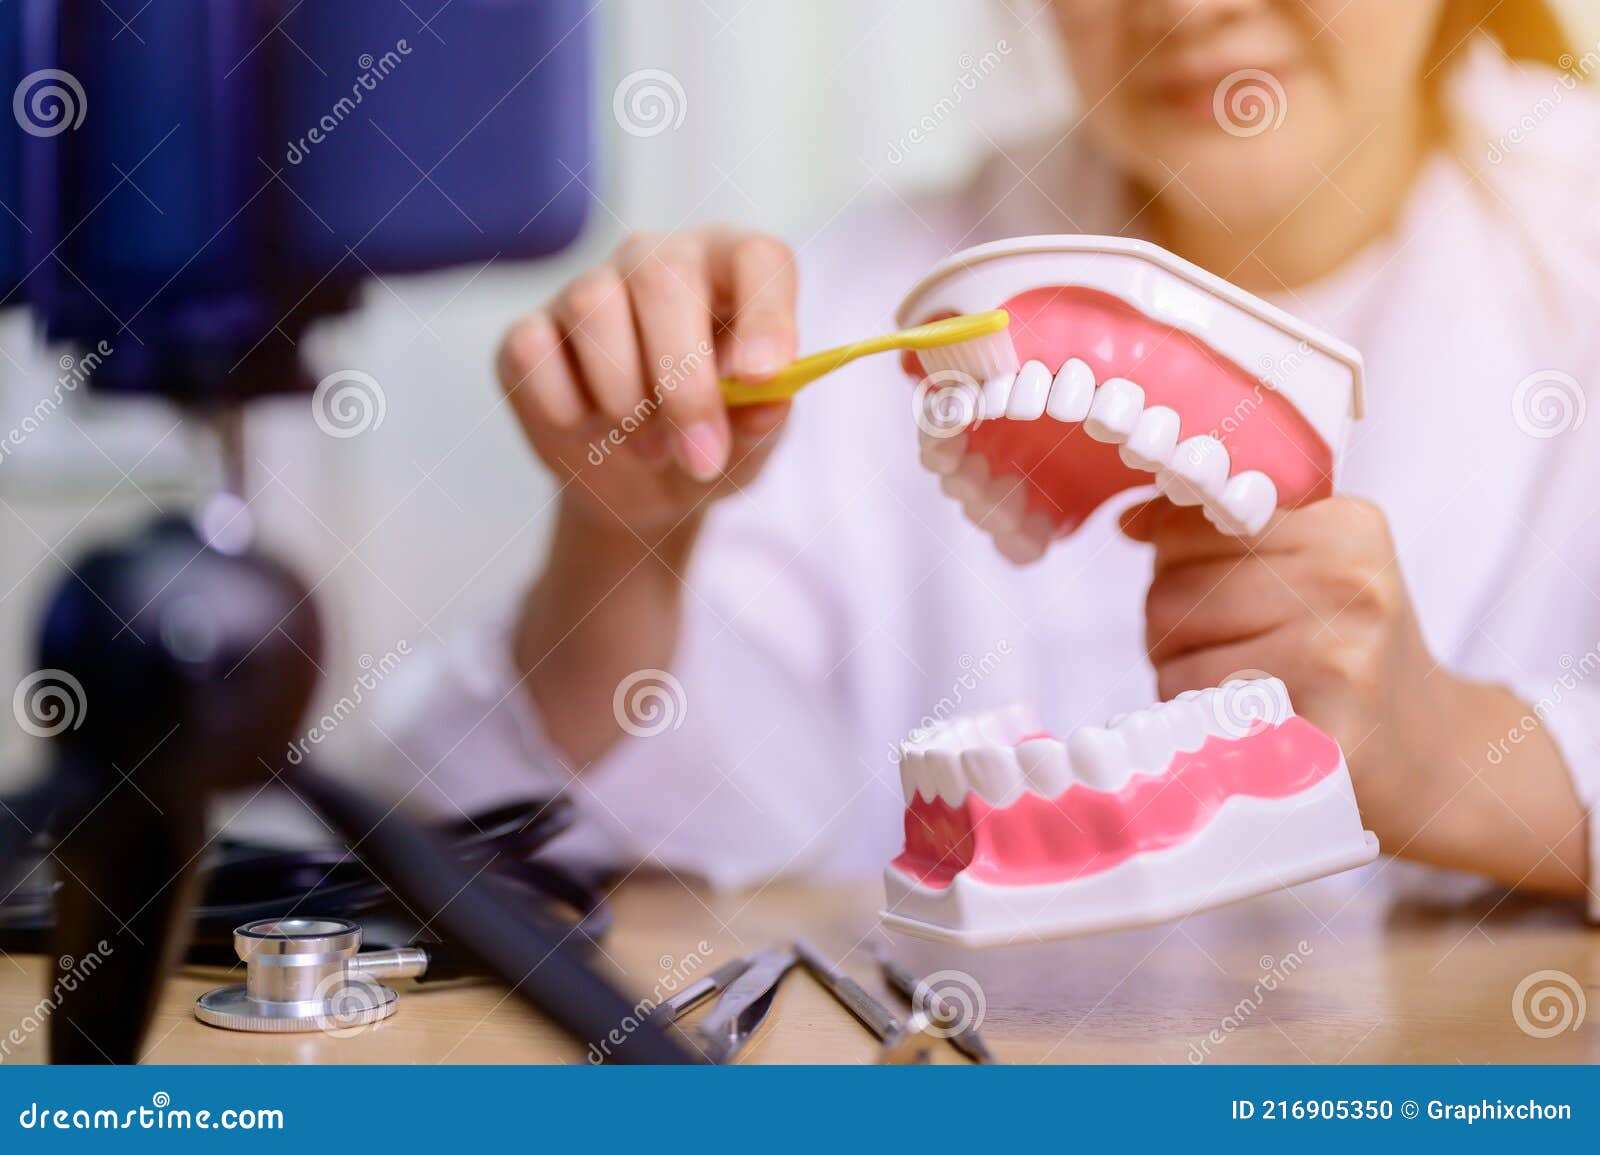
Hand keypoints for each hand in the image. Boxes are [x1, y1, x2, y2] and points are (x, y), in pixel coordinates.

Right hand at [497, 226, 796, 540]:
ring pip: (592, 307)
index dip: (764, 312)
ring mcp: (588, 288)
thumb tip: (768, 401)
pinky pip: (533, 350)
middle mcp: (657, 261)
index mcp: (730, 272)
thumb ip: (763, 418)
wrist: (646, 486)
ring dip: (625, 397)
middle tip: (700, 456)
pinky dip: (565, 407)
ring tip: (651, 448)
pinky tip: (591, 430)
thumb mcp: (751, 443)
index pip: (757, 258)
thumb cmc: (713, 440)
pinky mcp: (530, 331)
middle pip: (661, 277)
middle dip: (683, 382)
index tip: (761, 377)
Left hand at [1123, 495, 1434, 816]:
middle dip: (1170, 627)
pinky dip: (1196, 720)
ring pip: (1173, 652)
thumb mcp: (1309, 566)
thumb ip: (1221, 533)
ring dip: (1178, 676)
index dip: (1173, 564)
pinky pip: (1199, 709)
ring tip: (1234, 686)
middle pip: (1170, 592)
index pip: (1186, 526)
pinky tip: (1242, 723)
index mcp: (1345, 526)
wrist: (1435, 752)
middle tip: (1225, 651)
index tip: (1215, 589)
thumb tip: (1131, 520)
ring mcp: (1341, 657)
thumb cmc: (1348, 650)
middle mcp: (1349, 583)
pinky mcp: (1323, 729)